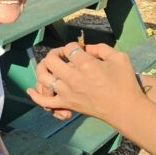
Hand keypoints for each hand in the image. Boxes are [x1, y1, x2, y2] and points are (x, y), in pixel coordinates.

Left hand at [27, 42, 143, 124]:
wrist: (125, 108)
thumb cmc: (124, 82)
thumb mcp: (119, 57)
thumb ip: (101, 48)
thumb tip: (86, 48)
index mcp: (86, 65)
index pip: (69, 48)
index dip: (72, 46)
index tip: (78, 50)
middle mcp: (73, 78)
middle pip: (51, 60)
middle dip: (54, 53)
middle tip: (62, 55)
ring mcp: (67, 92)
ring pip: (43, 78)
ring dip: (43, 69)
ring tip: (49, 66)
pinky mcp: (66, 104)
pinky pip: (45, 102)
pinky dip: (35, 96)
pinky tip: (30, 89)